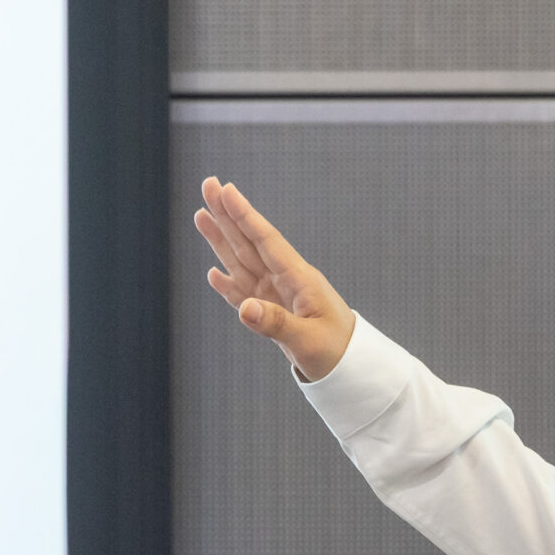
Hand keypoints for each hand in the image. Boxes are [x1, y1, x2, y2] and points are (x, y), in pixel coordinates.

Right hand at [191, 176, 356, 382]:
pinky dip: (228, 285)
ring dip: (222, 241)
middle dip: (228, 215)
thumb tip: (244, 309)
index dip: (244, 215)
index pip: (266, 241)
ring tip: (201, 216)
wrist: (352, 369)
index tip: (226, 190)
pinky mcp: (274, 314)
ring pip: (243, 263)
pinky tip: (213, 273)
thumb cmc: (337, 352)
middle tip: (208, 185)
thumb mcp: (308, 341)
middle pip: (250, 243)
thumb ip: (276, 324)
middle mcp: (286, 282)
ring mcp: (278, 297)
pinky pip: (246, 294)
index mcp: (299, 280)